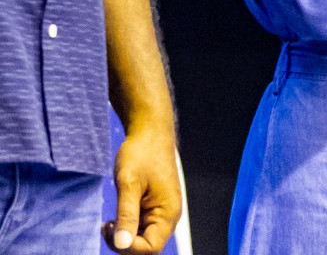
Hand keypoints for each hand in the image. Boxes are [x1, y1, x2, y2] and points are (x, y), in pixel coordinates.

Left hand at [102, 123, 181, 252]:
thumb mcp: (129, 184)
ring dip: (125, 237)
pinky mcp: (156, 207)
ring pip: (145, 239)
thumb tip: (121, 245)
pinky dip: (127, 228)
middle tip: (106, 226)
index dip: (129, 248)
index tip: (109, 229)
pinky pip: (143, 228)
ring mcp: (163, 211)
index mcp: (168, 212)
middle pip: (149, 247)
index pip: (151, 248)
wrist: (150, 133)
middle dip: (125, 245)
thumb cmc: (141, 154)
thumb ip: (126, 215)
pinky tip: (115, 218)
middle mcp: (170, 215)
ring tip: (109, 222)